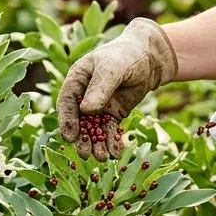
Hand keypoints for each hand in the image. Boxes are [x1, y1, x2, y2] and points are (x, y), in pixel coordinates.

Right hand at [58, 18, 177, 159]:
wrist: (149, 58)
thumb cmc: (125, 56)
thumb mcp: (111, 68)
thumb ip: (99, 88)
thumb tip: (87, 111)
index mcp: (76, 80)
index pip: (66, 103)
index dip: (67, 120)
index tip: (69, 137)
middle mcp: (84, 96)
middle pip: (79, 121)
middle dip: (82, 139)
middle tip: (86, 154)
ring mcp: (98, 106)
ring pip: (94, 129)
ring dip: (96, 144)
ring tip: (101, 158)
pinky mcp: (113, 114)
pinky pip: (110, 131)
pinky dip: (112, 142)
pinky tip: (115, 153)